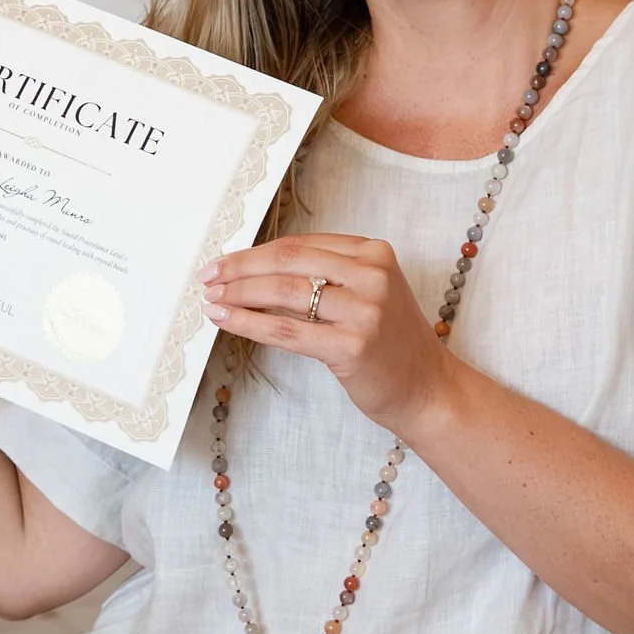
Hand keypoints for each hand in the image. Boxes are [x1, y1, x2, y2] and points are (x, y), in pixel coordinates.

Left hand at [201, 231, 450, 435]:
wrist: (426, 388)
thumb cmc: (389, 342)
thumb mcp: (366, 293)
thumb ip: (324, 276)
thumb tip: (253, 271)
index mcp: (374, 252)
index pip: (300, 245)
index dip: (255, 252)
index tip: (223, 262)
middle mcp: (372, 274)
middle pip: (287, 261)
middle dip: (239, 268)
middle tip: (207, 277)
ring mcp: (365, 310)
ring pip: (283, 293)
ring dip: (238, 295)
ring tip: (212, 300)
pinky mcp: (353, 345)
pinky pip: (287, 330)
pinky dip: (249, 323)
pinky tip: (226, 321)